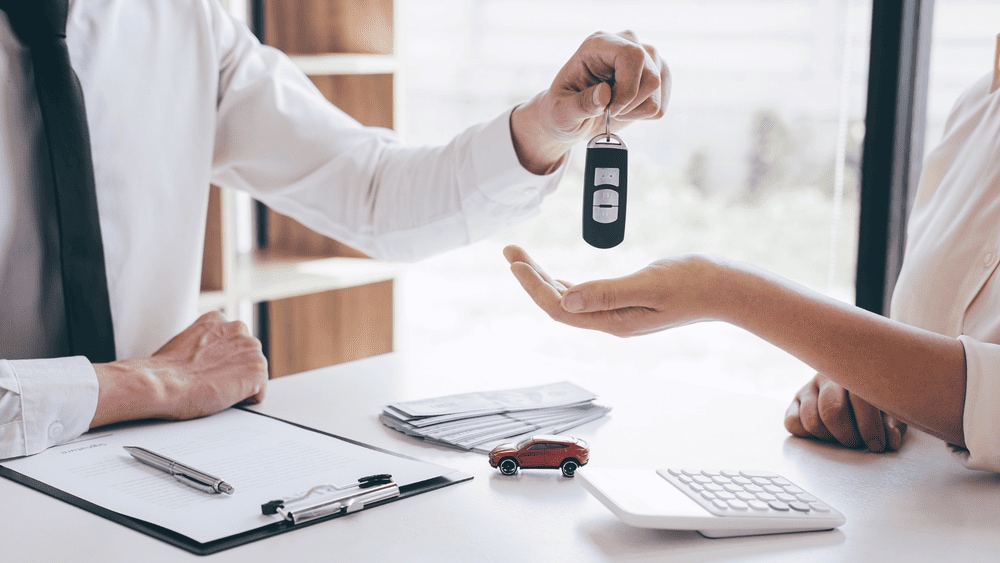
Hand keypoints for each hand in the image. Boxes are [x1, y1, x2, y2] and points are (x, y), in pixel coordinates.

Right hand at [91, 311, 267, 426]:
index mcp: (218, 320)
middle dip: (233, 372)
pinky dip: (244, 401)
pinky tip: (223, 397)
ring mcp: (251, 349)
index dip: (220, 362)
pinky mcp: (258, 370)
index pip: (232, 342)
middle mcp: (238, 329)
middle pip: (246, 357)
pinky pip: (258, 393)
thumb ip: (204, 344)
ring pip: (254, 375)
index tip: (207, 370)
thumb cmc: (165, 371)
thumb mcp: (184, 343)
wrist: (163, 383)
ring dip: (239, 386)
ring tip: (213, 389)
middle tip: (209, 383)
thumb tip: (205, 358)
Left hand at [503, 245, 719, 336]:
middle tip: (510, 251)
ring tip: (522, 259)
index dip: (534, 286)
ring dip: (544, 280)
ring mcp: (619, 314)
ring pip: (571, 300)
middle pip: (559, 303)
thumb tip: (566, 299)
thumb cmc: (694, 283)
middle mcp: (612, 322)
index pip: (561, 308)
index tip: (517, 261)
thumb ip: (607, 293)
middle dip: (531, 278)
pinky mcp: (627, 303)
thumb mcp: (650, 284)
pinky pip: (587, 296)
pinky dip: (565, 284)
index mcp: (614, 321)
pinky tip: (556, 277)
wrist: (728, 289)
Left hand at [510, 30, 670, 173]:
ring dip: (635, 109)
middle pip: (650, 77)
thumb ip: (581, 104)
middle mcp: (626, 43)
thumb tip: (605, 94)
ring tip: (614, 108)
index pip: (632, 55)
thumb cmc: (562, 110)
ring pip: (658, 89)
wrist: (573, 117)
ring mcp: (646, 56)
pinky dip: (643, 114)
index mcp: (598, 44)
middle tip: (606, 111)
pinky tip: (625, 109)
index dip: (627, 87)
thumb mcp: (561, 112)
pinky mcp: (658, 73)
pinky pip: (661, 103)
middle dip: (629, 104)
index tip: (610, 108)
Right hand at [784, 373, 906, 451]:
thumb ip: (894, 423)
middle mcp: (828, 376)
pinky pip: (792, 422)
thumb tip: (891, 440)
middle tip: (858, 443)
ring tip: (842, 438)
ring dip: (829, 437)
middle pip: (832, 411)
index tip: (877, 444)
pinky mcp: (795, 401)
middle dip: (848, 435)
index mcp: (855, 372)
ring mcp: (809, 388)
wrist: (857, 381)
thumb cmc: (876, 397)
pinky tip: (824, 433)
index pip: (858, 399)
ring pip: (811, 420)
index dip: (869, 427)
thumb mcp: (891, 407)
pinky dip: (807, 433)